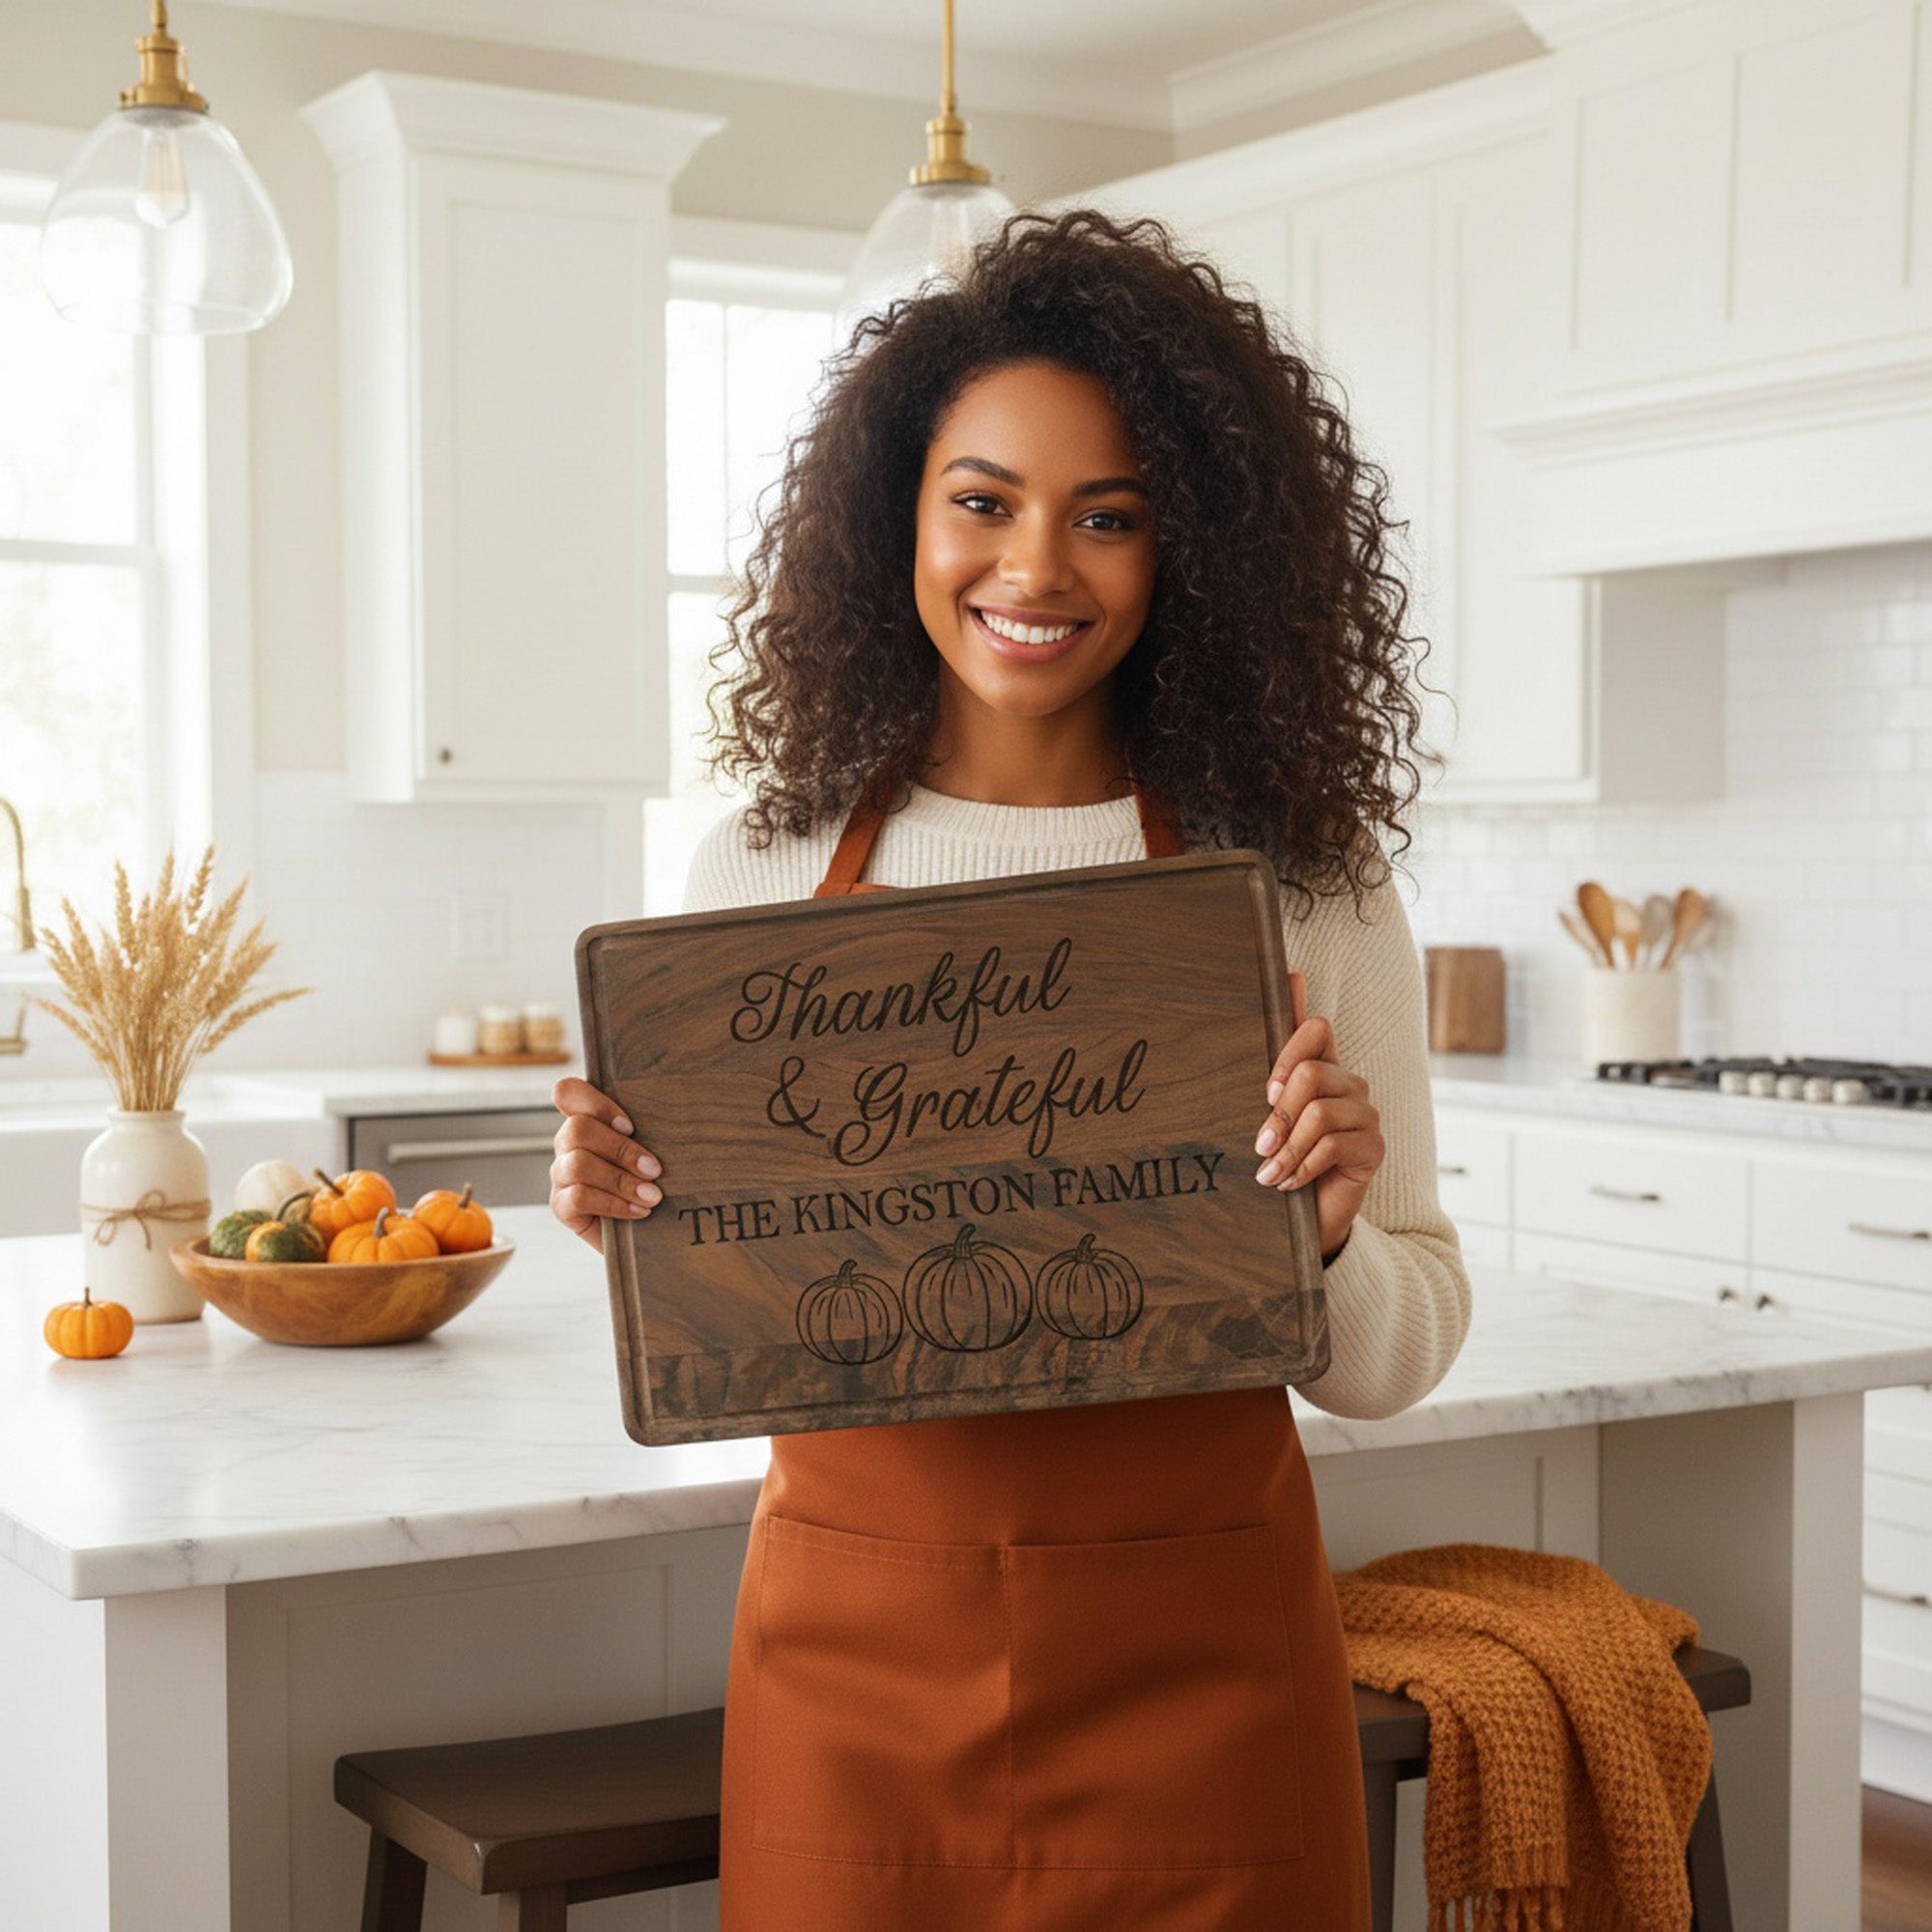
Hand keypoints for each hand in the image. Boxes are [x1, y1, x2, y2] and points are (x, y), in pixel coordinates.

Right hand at [550, 1076, 662, 1253]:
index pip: (568, 1092)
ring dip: (621, 1180)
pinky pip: (579, 1197)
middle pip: (577, 1129)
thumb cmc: (653, 1183)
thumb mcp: (652, 1154)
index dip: (596, 1103)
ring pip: (578, 1164)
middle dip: (621, 1149)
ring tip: (653, 1196)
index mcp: (588, 1122)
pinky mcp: (561, 1206)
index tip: (631, 1126)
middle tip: (655, 1169)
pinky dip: (614, 1203)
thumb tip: (679, 1117)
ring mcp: (561, 1175)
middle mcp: (568, 1145)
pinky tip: (638, 1210)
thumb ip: (651, 1132)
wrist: (649, 1233)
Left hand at [1254, 971, 1383, 1262]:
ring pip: (1320, 1113)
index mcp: (1324, 1067)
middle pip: (1312, 1074)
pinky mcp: (1374, 1147)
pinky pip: (1333, 1146)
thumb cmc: (1284, 1154)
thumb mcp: (1270, 1106)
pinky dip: (1302, 1166)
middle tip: (1259, 1144)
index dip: (1288, 1051)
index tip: (1266, 1089)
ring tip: (1268, 1172)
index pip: (1317, 1028)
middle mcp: (1350, 1084)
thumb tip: (1291, 975)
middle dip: (1278, 1113)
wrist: (1308, 1214)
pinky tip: (1288, 1183)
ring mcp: (1366, 1114)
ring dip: (1287, 1148)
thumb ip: (1278, 1053)